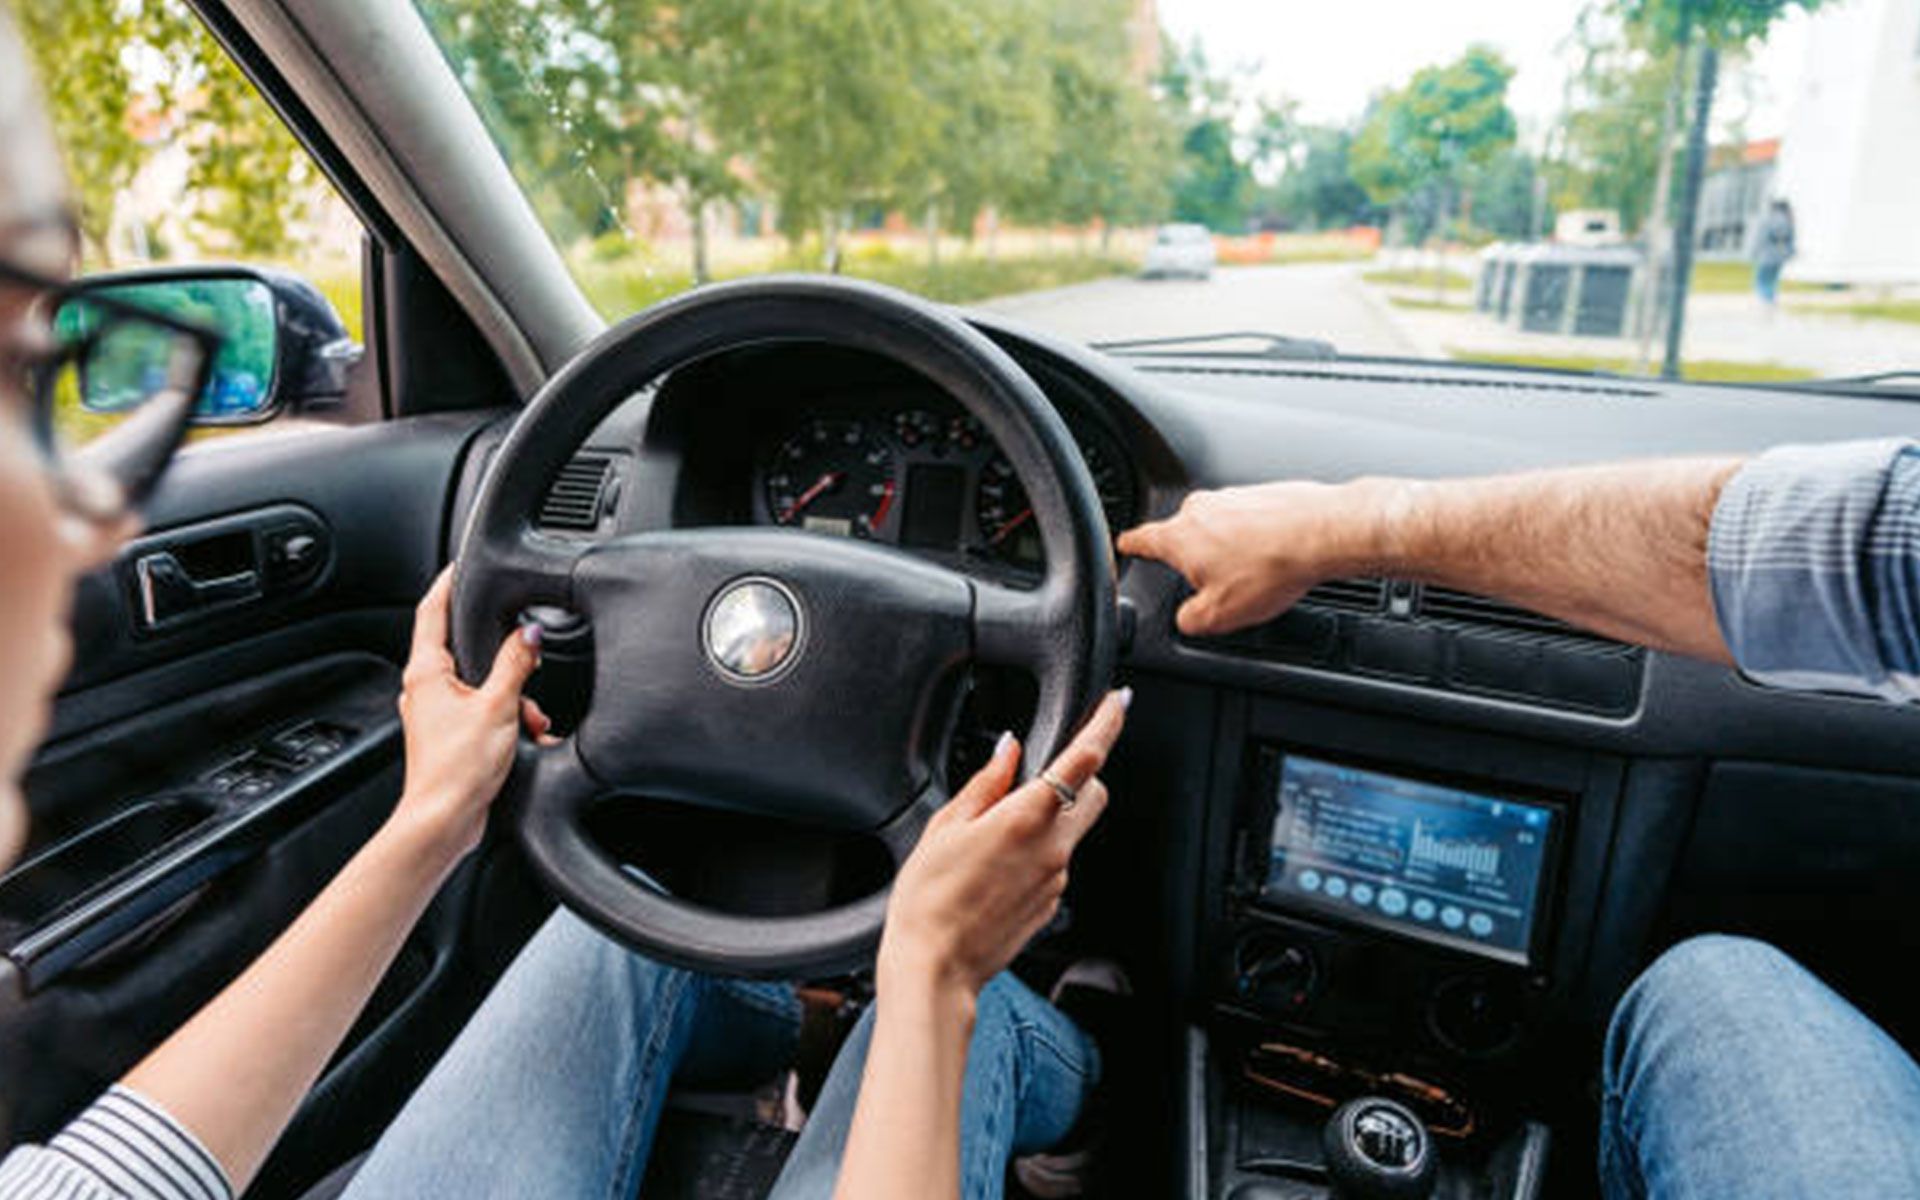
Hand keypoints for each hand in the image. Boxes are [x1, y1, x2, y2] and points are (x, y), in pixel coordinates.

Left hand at [391, 569, 556, 858]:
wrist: (443, 821)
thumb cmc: (456, 769)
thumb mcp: (498, 706)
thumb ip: (516, 664)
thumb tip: (528, 634)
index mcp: (426, 672)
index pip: (431, 611)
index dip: (447, 584)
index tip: (460, 565)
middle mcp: (424, 690)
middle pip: (465, 650)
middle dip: (504, 659)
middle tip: (527, 663)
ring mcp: (435, 714)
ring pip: (480, 685)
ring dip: (512, 697)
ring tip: (528, 719)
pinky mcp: (449, 737)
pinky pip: (482, 712)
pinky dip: (506, 717)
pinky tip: (525, 734)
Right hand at [877, 689, 1130, 1001]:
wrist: (936, 967)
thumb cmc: (929, 900)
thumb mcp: (946, 825)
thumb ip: (987, 781)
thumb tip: (1008, 750)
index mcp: (1027, 817)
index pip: (1086, 757)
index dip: (1108, 723)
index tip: (1119, 701)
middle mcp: (1054, 847)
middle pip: (1095, 792)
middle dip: (1083, 773)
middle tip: (1050, 768)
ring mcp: (1057, 878)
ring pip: (1074, 829)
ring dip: (1052, 816)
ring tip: (998, 830)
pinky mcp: (1052, 903)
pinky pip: (1056, 863)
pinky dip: (1039, 851)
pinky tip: (998, 864)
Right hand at [1117, 479, 1407, 636]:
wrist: (1323, 533)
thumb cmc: (1271, 567)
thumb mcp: (1219, 615)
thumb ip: (1189, 620)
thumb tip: (1187, 619)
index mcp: (1179, 536)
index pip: (1140, 540)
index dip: (1129, 548)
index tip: (1124, 546)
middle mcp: (1202, 508)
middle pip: (1185, 536)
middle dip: (1196, 559)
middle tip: (1216, 583)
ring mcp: (1234, 496)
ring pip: (1221, 528)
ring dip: (1232, 550)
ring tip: (1256, 574)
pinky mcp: (1264, 493)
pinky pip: (1251, 520)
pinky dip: (1259, 539)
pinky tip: (1275, 558)